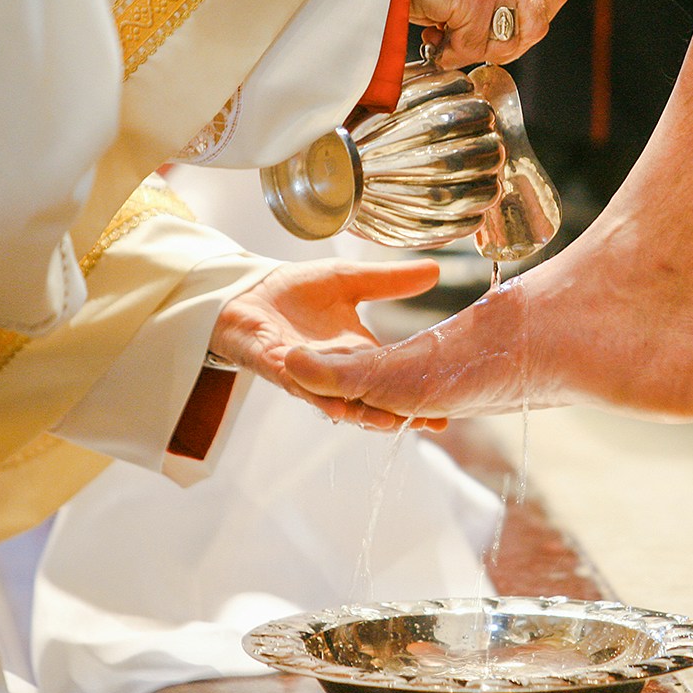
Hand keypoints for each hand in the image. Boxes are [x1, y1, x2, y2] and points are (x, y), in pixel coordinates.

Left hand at [207, 258, 446, 430]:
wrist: (245, 290)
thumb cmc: (294, 291)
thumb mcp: (349, 280)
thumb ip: (389, 281)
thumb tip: (436, 270)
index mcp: (356, 352)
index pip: (391, 376)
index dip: (417, 393)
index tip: (447, 409)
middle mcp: (335, 370)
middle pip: (370, 397)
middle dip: (398, 412)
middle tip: (430, 422)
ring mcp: (306, 373)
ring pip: (337, 399)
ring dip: (362, 413)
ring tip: (388, 422)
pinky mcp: (275, 366)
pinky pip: (298, 384)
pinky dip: (318, 395)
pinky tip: (337, 407)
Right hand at [406, 0, 569, 69]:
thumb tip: (504, 42)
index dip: (532, 21)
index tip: (499, 30)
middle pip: (537, 28)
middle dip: (504, 46)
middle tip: (469, 41)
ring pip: (507, 43)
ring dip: (473, 50)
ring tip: (444, 35)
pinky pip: (474, 46)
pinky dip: (449, 51)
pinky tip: (431, 35)